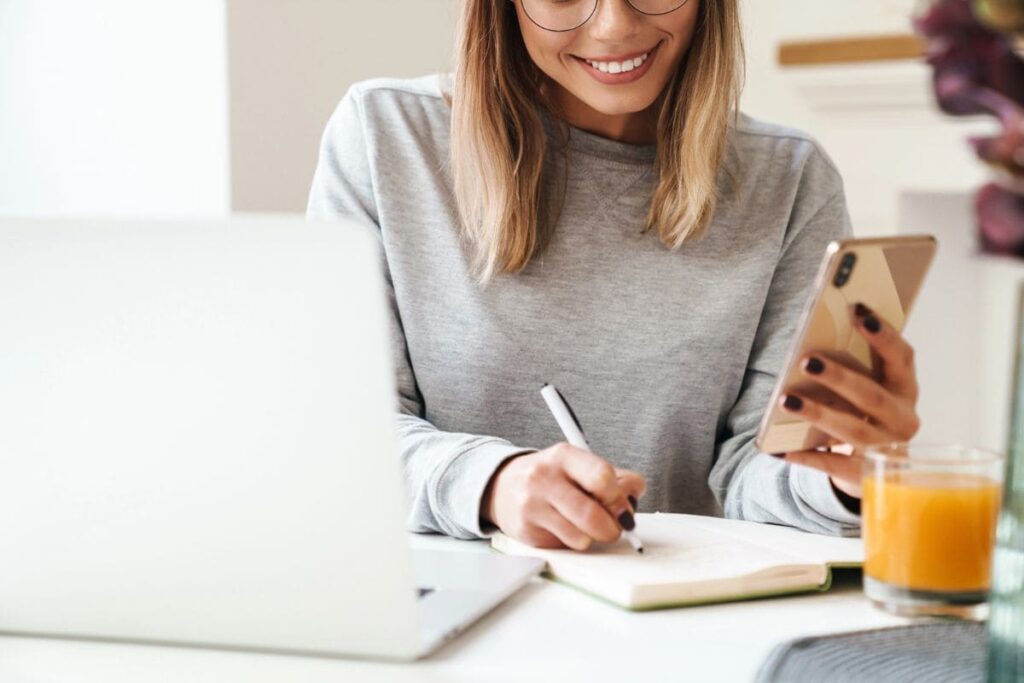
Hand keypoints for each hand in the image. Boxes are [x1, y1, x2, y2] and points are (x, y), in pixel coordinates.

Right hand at [480, 443, 645, 550]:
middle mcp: (544, 477)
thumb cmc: (550, 478)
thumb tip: (635, 492)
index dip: (619, 498)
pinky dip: (573, 542)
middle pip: (593, 514)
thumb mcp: (579, 466)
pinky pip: (564, 546)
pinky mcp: (526, 531)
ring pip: (581, 537)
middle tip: (614, 527)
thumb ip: (615, 478)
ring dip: (592, 538)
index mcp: (564, 456)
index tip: (623, 507)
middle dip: (611, 528)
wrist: (502, 487)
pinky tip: (564, 529)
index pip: (602, 477)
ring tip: (586, 527)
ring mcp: (532, 505)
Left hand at [777, 303, 920, 498]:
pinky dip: (807, 457)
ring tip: (787, 400)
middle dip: (839, 376)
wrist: (881, 469)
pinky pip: (835, 465)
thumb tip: (814, 340)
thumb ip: (854, 365)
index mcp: (905, 388)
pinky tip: (781, 450)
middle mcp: (903, 418)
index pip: (902, 357)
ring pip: (853, 430)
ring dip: (819, 413)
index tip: (858, 309)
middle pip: (872, 395)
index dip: (883, 334)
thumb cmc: (866, 413)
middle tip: (806, 360)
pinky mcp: (867, 476)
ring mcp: (888, 450)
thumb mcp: (868, 387)